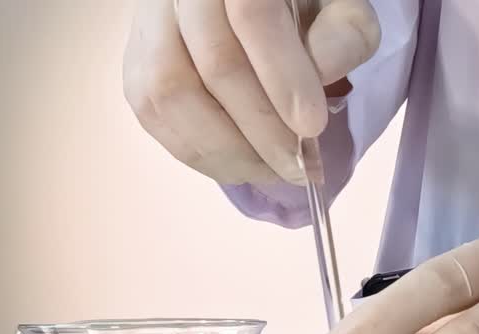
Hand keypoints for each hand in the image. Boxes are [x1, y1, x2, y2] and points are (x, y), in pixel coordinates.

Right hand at [123, 0, 379, 184]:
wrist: (240, 6)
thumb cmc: (299, 6)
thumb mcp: (338, 7)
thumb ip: (344, 34)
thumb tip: (320, 74)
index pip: (252, 13)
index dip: (283, 76)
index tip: (312, 128)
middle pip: (213, 62)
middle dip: (261, 129)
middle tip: (298, 167)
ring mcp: (149, 23)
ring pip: (172, 93)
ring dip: (227, 149)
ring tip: (268, 172)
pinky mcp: (134, 61)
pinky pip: (153, 114)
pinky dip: (196, 152)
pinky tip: (235, 164)